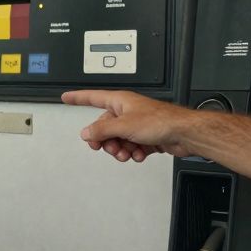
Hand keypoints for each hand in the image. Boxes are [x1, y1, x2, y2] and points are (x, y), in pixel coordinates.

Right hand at [61, 90, 194, 161]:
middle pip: (105, 126)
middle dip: (106, 140)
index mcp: (120, 102)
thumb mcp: (124, 126)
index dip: (78, 98)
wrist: (183, 133)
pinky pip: (131, 146)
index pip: (92, 98)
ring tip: (127, 152)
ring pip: (118, 139)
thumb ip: (102, 130)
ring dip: (120, 149)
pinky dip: (133, 152)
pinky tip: (139, 153)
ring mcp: (136, 124)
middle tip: (109, 148)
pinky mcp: (146, 136)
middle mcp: (127, 111)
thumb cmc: (161, 121)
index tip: (66, 97)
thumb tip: (86, 132)